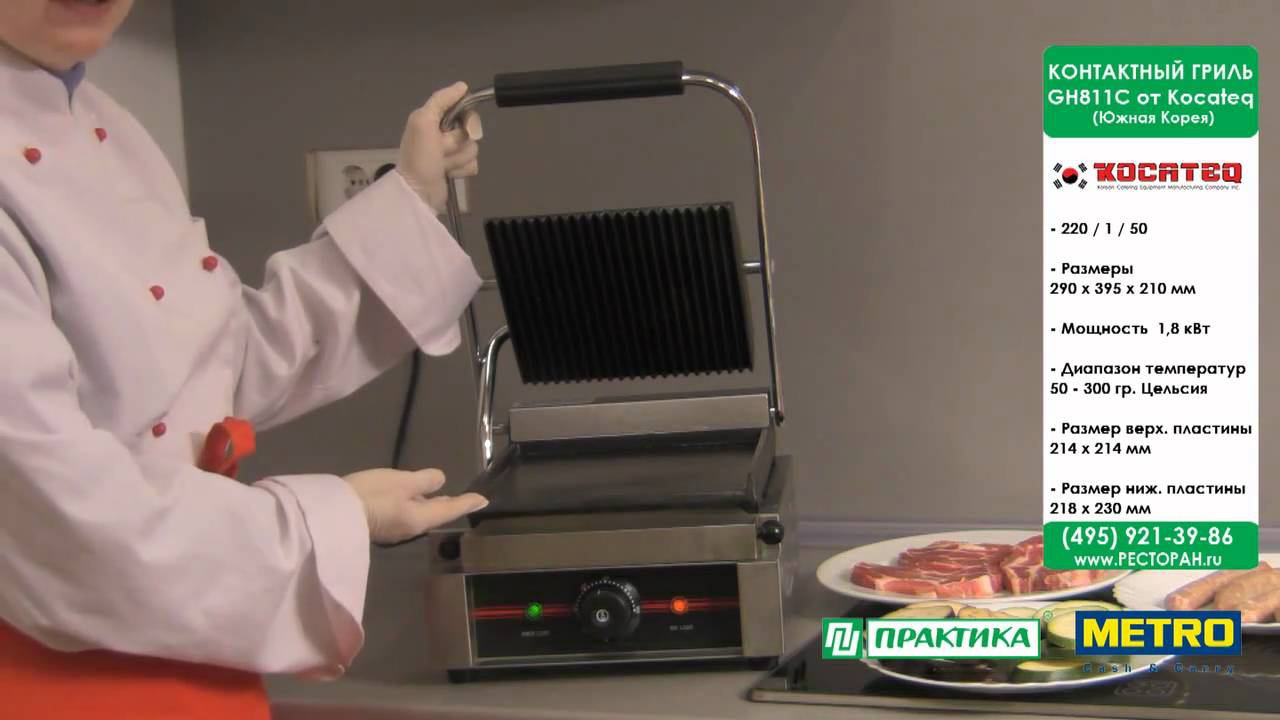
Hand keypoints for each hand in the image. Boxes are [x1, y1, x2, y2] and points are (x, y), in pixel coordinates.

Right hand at [343, 467, 486, 543]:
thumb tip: (440, 481)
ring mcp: (394, 529)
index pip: (450, 509)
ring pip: (419, 515)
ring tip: (439, 496)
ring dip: (431, 505)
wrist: (332, 514)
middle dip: (448, 505)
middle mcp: (410, 527)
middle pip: (435, 514)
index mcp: (420, 518)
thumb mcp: (401, 482)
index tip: (483, 500)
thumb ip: (423, 481)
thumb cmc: (372, 495)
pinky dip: (414, 505)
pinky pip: (404, 514)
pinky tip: (412, 499)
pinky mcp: (379, 526)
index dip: (467, 502)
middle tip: (463, 499)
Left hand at [396, 81, 482, 213]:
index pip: (465, 109)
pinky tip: (448, 174)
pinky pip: (473, 164)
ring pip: (473, 148)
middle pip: (471, 130)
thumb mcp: (423, 122)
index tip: (461, 127)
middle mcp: (443, 133)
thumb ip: (440, 100)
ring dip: (458, 159)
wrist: (418, 192)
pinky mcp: (457, 169)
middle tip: (441, 150)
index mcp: (434, 118)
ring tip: (442, 165)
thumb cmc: (419, 156)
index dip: (466, 119)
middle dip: (458, 143)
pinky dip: (461, 170)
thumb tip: (463, 86)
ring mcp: (451, 152)